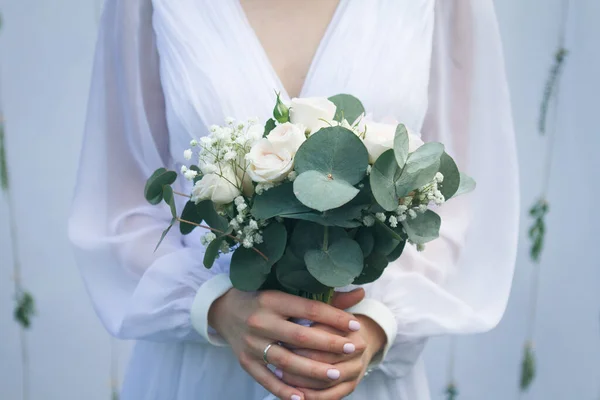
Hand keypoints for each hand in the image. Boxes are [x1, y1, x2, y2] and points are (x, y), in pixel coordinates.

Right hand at [208, 289, 365, 399]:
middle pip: (300, 336)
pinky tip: (304, 397)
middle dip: (330, 343)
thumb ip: (323, 296)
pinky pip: (266, 380)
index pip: (309, 308)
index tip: (355, 325)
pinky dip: (285, 391)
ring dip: (313, 370)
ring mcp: (251, 344)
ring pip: (286, 361)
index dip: (334, 317)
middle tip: (354, 348)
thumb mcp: (286, 289)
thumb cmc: (261, 297)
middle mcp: (260, 321)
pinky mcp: (245, 362)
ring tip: (337, 373)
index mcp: (272, 299)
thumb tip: (360, 293)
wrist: (223, 309)